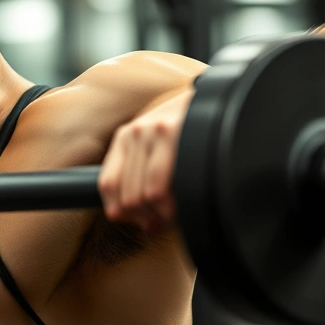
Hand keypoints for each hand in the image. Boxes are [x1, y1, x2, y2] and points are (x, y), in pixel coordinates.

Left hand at [99, 89, 193, 233]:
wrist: (216, 102)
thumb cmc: (189, 132)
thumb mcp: (157, 147)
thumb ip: (137, 177)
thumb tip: (120, 215)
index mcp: (124, 138)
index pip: (108, 185)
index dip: (122, 212)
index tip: (143, 220)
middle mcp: (134, 133)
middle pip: (127, 197)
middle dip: (147, 218)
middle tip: (164, 222)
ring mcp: (151, 132)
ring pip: (143, 196)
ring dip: (160, 216)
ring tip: (175, 215)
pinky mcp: (170, 133)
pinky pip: (158, 188)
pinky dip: (169, 208)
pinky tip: (182, 206)